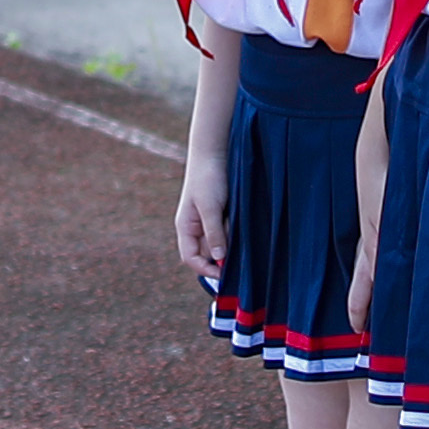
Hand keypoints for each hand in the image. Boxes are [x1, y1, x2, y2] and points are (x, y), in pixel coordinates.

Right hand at [176, 154, 228, 287]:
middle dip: (221, 258)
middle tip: (238, 259)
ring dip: (230, 245)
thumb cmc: (207, 178)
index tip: (224, 274)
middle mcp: (195, 228)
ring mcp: (208, 221)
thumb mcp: (211, 207)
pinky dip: (234, 234)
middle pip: (206, 254)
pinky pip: (227, 232)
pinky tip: (243, 229)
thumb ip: (214, 233)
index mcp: (185, 227)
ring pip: (219, 244)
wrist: (214, 153)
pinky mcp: (220, 215)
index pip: (190, 258)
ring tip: (240, 238)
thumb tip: (219, 259)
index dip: (205, 269)